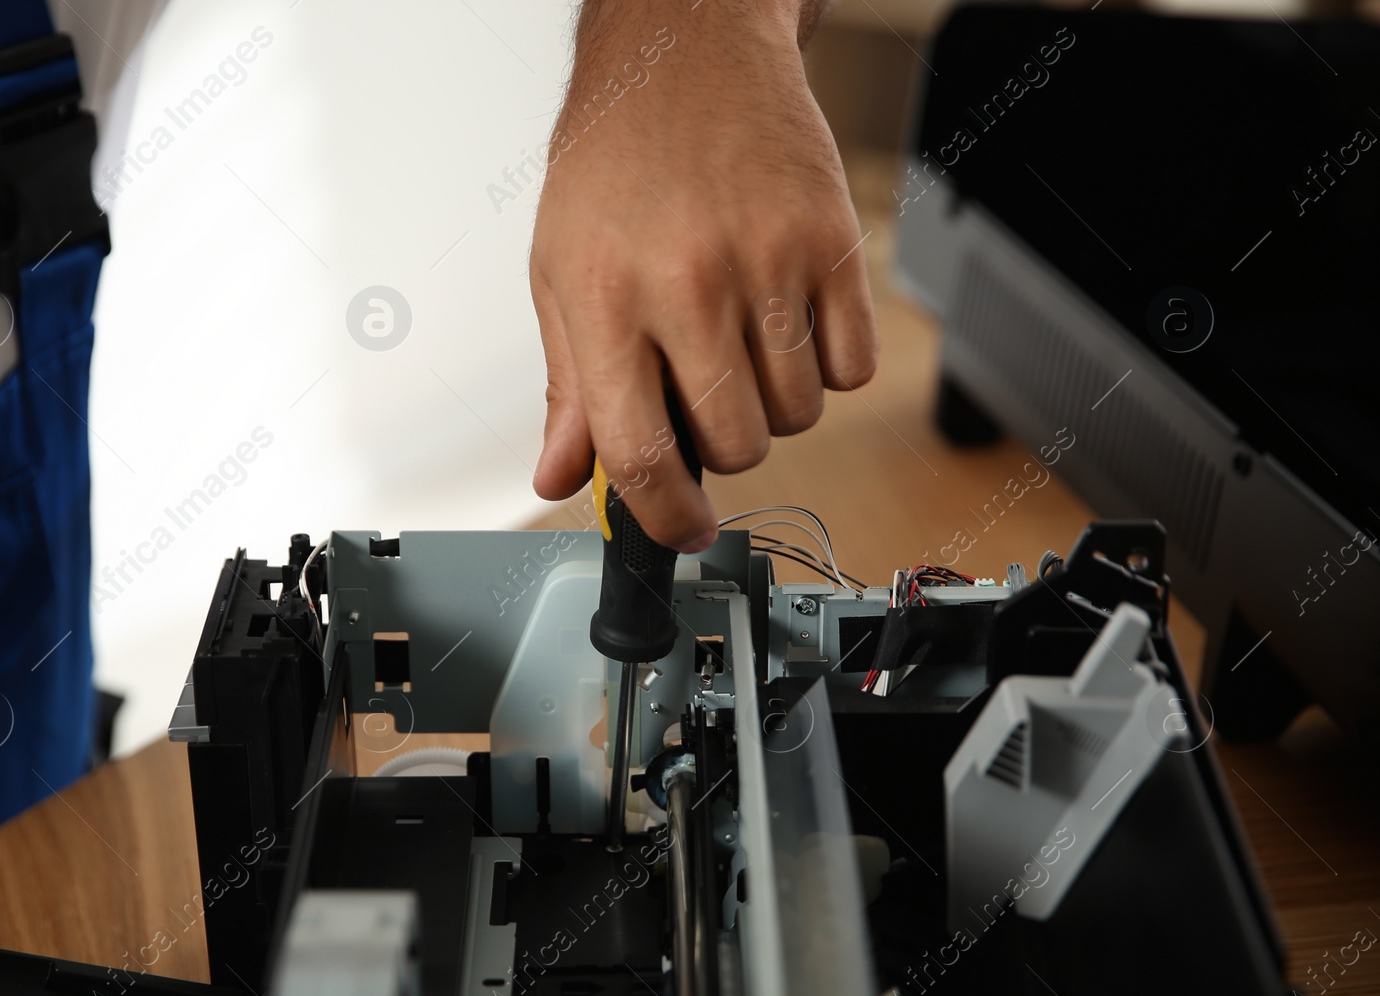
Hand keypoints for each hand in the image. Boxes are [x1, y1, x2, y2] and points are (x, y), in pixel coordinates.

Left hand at [530, 0, 877, 552]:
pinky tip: (789, 322)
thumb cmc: (613, 160)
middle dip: (720, 448)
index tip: (680, 531)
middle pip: (733, 444)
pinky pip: (850, 370)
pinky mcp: (831, 243)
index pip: (639, 451)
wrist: (688, 52)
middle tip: (703, 398)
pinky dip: (827, 369)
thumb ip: (568, 387)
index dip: (663, 515)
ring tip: (740, 342)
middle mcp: (687, 282)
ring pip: (797, 415)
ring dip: (772, 406)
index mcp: (604, 297)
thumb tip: (561, 478)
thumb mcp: (558, 272)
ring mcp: (768, 261)